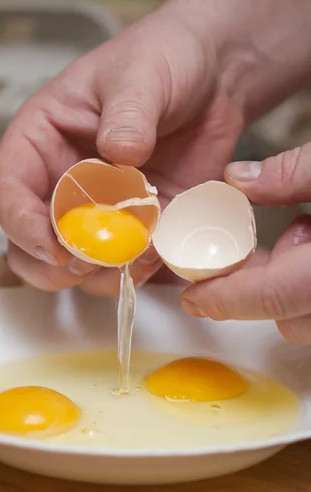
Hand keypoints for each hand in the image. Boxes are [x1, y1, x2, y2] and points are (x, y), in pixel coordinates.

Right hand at [0, 10, 242, 296]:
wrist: (214, 74)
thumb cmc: (163, 57)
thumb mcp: (141, 74)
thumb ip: (128, 114)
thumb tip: (118, 155)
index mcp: (43, 138)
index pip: (9, 188)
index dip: (20, 223)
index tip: (50, 246)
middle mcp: (62, 179)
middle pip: (30, 240)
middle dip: (52, 263)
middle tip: (85, 265)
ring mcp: (101, 207)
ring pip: (76, 263)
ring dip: (99, 273)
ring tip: (135, 258)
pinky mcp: (139, 222)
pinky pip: (126, 261)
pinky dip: (136, 269)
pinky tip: (158, 255)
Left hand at [181, 144, 310, 343]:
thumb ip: (295, 172)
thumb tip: (236, 180)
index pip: (274, 296)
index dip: (226, 299)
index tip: (192, 298)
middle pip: (290, 319)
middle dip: (255, 294)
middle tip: (240, 256)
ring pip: (306, 319)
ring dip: (285, 289)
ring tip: (294, 232)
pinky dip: (305, 285)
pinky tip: (308, 237)